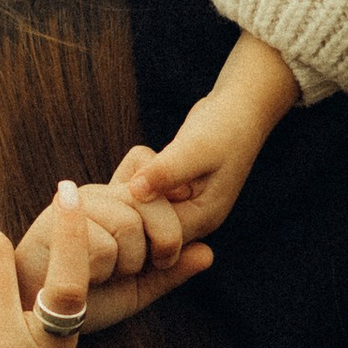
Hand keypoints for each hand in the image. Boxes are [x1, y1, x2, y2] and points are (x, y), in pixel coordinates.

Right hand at [11, 178, 210, 327]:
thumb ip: (172, 271)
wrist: (38, 318)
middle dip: (156, 247)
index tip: (165, 255)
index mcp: (122, 201)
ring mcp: (76, 204)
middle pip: (152, 203)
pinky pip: (102, 245)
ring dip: (125, 264)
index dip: (169, 219)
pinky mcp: (53, 221)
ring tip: (103, 275)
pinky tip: (81, 278)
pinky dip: (100, 273)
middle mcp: (100, 194)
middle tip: (134, 271)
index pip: (156, 177)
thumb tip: (209, 253)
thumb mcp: (139, 289)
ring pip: (128, 225)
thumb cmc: (86, 301)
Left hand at [122, 33, 302, 238]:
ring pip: (147, 218)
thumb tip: (135, 191)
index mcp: (203, 218)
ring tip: (118, 178)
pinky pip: (149, 202)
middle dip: (130, 214)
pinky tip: (129, 169)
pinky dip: (135, 189)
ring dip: (130, 201)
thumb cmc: (222, 127)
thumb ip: (166, 171)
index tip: (113, 196)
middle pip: (151, 233)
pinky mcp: (177, 193)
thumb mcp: (194, 149)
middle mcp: (195, 220)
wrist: (238, 109)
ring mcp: (186, 207)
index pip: (159, 238)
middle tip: (109, 189)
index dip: (134, 221)